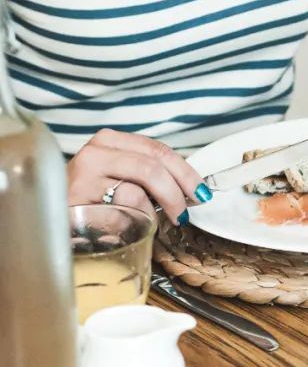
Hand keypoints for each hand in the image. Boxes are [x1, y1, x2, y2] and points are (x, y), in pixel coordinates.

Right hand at [67, 130, 209, 225]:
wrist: (48, 215)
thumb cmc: (89, 198)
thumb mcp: (120, 178)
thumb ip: (149, 176)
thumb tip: (191, 190)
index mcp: (111, 141)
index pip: (158, 150)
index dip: (185, 172)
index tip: (201, 191)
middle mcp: (97, 151)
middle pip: (153, 165)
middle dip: (178, 191)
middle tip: (187, 211)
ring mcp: (86, 173)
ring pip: (140, 185)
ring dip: (159, 207)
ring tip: (164, 219)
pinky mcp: (79, 197)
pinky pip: (121, 207)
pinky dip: (134, 218)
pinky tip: (130, 224)